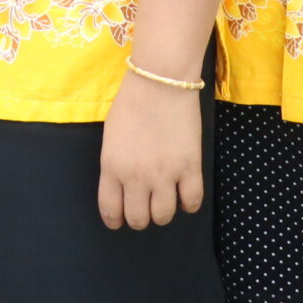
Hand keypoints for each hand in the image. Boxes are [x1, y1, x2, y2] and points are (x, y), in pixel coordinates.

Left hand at [98, 70, 204, 230]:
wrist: (160, 81)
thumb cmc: (131, 103)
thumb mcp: (111, 137)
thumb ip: (115, 165)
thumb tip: (123, 187)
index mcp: (112, 167)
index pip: (110, 211)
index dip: (115, 220)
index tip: (121, 219)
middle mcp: (136, 177)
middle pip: (139, 219)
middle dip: (140, 217)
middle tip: (145, 206)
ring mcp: (165, 174)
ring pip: (164, 216)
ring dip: (163, 211)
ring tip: (165, 198)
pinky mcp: (190, 167)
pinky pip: (192, 202)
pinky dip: (188, 203)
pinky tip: (184, 192)